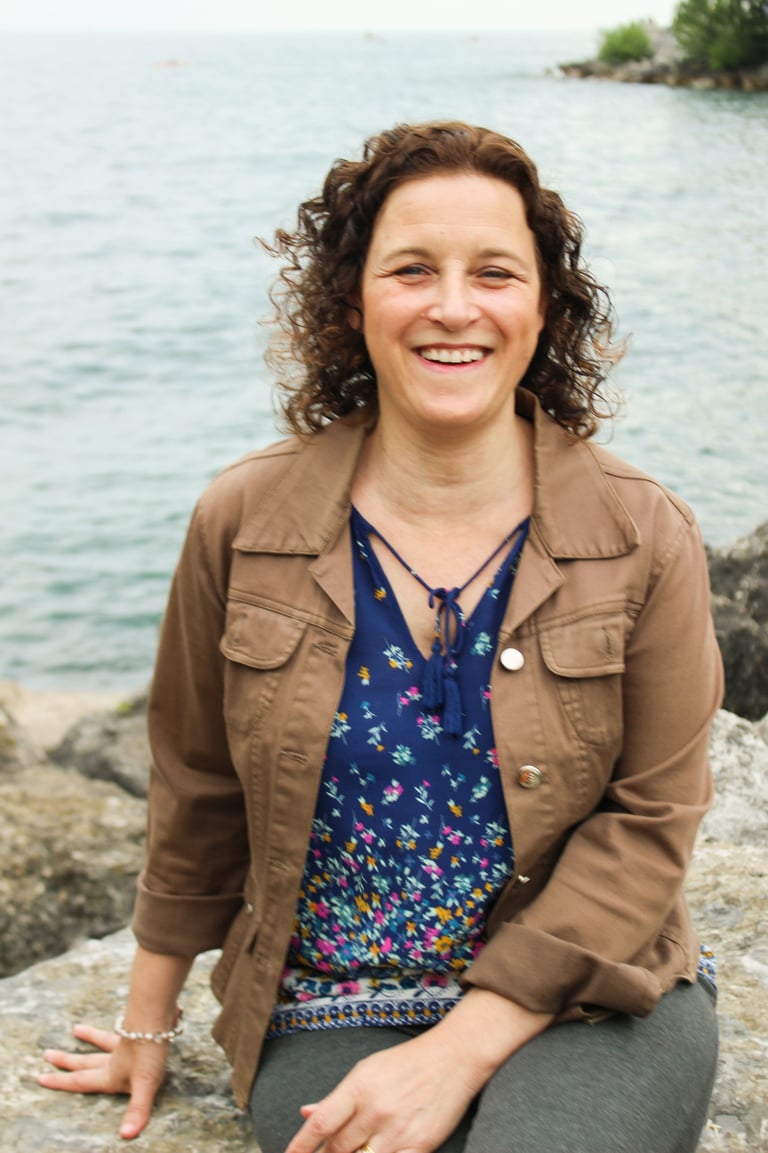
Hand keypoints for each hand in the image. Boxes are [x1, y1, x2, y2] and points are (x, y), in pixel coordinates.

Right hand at [38, 1022, 168, 1140]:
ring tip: (76, 1029)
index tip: (41, 1078)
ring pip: (102, 1042)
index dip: (61, 1082)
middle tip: (47, 1054)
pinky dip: (118, 1025)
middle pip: (86, 1061)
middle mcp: (114, 1059)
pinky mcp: (137, 1029)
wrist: (158, 1018)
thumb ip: (136, 1110)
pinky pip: (122, 1029)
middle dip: (66, 1061)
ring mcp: (124, 1042)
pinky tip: (120, 1019)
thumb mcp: (145, 1085)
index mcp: (111, 1074)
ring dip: (90, 1037)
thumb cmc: (150, 1053)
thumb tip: (125, 1135)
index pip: (81, 1081)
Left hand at [284, 989, 552, 1152]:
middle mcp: (375, 1110)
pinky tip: (377, 1152)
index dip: (299, 1146)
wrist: (454, 1058)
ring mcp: (397, 1131)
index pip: (320, 1124)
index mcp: (359, 1086)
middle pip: (337, 1148)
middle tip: (330, 1151)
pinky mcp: (419, 1147)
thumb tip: (306, 1113)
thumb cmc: (408, 1062)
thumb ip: (337, 1097)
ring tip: (354, 1149)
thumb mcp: (368, 1070)